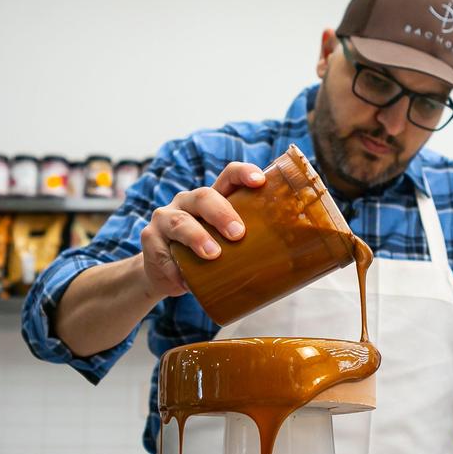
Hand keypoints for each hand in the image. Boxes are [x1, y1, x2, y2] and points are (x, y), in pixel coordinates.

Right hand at [138, 162, 263, 297]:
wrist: (165, 274)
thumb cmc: (206, 258)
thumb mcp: (227, 247)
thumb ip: (249, 246)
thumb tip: (301, 262)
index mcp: (212, 199)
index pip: (228, 176)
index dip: (244, 173)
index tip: (260, 181)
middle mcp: (188, 203)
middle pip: (204, 196)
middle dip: (222, 213)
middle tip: (238, 233)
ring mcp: (166, 219)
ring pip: (181, 222)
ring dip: (198, 238)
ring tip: (213, 255)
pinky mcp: (151, 242)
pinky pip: (162, 253)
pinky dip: (175, 268)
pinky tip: (184, 281)